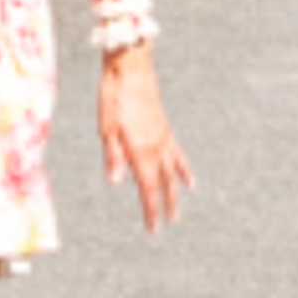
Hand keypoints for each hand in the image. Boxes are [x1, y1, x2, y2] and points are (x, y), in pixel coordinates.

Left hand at [99, 47, 193, 233]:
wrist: (131, 68)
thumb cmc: (114, 96)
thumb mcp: (106, 128)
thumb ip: (113, 156)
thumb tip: (116, 182)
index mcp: (141, 149)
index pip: (148, 187)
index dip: (151, 209)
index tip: (154, 228)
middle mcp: (157, 146)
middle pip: (164, 182)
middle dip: (165, 205)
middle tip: (167, 224)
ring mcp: (164, 137)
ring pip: (174, 171)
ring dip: (177, 191)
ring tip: (180, 208)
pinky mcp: (165, 128)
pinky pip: (178, 154)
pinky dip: (185, 169)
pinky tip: (190, 179)